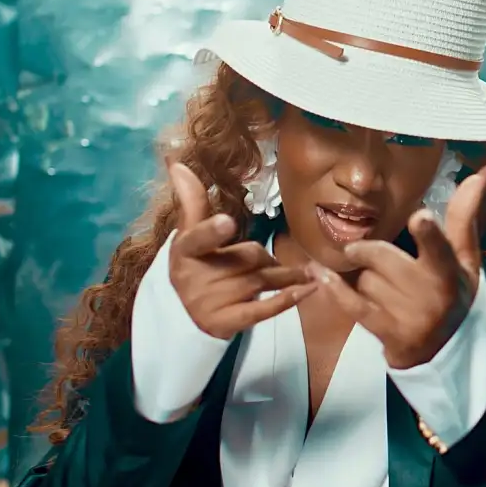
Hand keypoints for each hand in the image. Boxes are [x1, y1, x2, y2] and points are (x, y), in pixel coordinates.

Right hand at [167, 162, 315, 339]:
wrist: (184, 318)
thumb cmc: (194, 266)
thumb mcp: (189, 235)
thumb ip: (191, 201)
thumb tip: (176, 163)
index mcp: (184, 251)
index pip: (197, 238)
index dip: (212, 232)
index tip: (227, 222)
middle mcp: (195, 278)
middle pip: (248, 257)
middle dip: (266, 257)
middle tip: (275, 260)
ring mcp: (210, 304)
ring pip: (261, 280)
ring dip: (286, 276)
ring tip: (307, 272)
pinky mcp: (228, 323)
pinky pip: (263, 309)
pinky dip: (287, 299)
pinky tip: (309, 289)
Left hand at [309, 167, 485, 368]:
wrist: (442, 349)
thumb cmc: (453, 293)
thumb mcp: (464, 260)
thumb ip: (463, 217)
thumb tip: (477, 174)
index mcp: (449, 273)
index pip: (441, 250)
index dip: (430, 234)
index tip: (420, 216)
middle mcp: (428, 296)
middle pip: (383, 257)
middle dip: (369, 251)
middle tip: (365, 250)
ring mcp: (404, 316)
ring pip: (365, 278)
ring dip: (363, 274)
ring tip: (377, 281)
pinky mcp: (383, 330)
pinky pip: (350, 303)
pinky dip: (333, 286)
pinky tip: (319, 271)